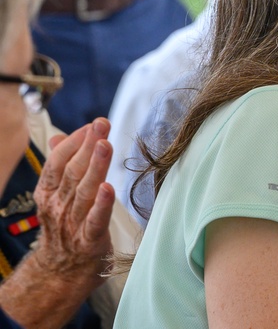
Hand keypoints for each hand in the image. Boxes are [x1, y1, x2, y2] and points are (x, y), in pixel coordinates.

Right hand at [31, 117, 114, 285]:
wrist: (60, 273)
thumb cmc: (65, 226)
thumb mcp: (56, 195)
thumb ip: (59, 166)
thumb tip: (59, 136)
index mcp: (48, 193)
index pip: (58, 162)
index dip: (75, 142)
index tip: (92, 124)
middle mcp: (58, 205)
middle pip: (72, 171)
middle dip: (88, 145)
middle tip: (102, 124)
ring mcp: (72, 223)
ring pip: (84, 191)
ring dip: (95, 166)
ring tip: (105, 145)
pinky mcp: (89, 240)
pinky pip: (95, 220)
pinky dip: (101, 204)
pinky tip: (108, 188)